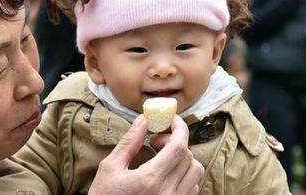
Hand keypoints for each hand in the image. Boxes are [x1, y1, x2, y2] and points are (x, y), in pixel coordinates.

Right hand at [89, 114, 203, 194]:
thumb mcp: (110, 168)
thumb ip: (128, 142)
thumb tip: (143, 120)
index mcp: (150, 179)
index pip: (178, 147)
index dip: (179, 127)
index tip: (172, 119)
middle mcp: (168, 193)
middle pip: (188, 156)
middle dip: (174, 141)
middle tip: (155, 142)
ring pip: (195, 172)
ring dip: (183, 158)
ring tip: (162, 158)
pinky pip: (192, 187)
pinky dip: (184, 175)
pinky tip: (166, 173)